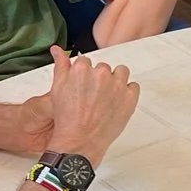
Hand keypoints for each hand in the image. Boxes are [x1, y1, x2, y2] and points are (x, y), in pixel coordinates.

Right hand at [41, 47, 137, 162]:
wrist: (79, 141)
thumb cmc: (67, 118)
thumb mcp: (57, 89)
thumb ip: (61, 65)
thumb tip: (57, 49)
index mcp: (82, 69)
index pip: (86, 62)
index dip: (84, 76)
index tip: (83, 87)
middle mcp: (101, 74)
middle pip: (103, 68)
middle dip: (99, 79)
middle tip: (93, 97)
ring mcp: (117, 85)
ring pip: (121, 72)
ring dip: (116, 81)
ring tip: (106, 99)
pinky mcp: (130, 97)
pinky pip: (133, 86)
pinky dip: (127, 93)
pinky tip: (117, 103)